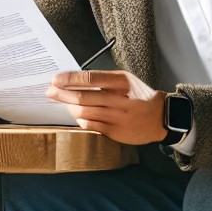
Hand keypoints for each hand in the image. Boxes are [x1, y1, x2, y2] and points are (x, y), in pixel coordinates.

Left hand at [46, 69, 168, 144]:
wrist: (161, 117)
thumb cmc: (140, 96)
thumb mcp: (126, 81)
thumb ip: (104, 81)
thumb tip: (75, 81)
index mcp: (121, 82)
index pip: (90, 79)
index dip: (69, 79)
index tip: (55, 80)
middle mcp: (119, 99)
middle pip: (83, 97)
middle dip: (62, 94)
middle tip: (50, 92)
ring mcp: (117, 117)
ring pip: (84, 112)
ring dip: (69, 107)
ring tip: (63, 103)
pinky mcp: (115, 131)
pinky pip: (91, 125)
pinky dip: (81, 120)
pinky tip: (77, 116)